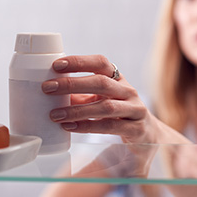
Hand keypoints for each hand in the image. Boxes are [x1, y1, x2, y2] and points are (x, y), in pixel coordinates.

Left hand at [41, 55, 158, 143]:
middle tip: (47, 88)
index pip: (101, 63)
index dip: (79, 61)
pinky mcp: (136, 129)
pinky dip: (87, 126)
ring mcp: (135, 109)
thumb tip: (50, 92)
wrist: (149, 135)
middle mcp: (128, 91)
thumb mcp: (101, 100)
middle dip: (72, 84)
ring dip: (77, 110)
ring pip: (105, 107)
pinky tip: (70, 127)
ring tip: (54, 114)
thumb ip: (80, 96)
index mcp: (118, 79)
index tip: (57, 65)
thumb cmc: (119, 114)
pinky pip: (110, 126)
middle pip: (101, 83)